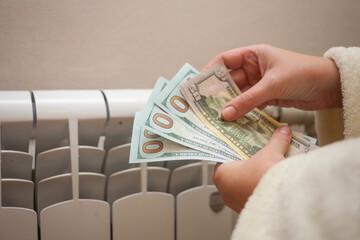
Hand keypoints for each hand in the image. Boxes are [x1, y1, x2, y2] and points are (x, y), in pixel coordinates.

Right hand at [203, 44, 341, 120]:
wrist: (329, 86)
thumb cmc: (304, 73)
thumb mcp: (272, 85)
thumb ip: (248, 100)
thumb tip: (226, 113)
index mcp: (254, 55)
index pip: (225, 60)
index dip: (210, 72)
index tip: (198, 86)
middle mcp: (254, 68)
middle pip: (229, 80)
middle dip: (218, 93)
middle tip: (205, 106)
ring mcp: (259, 83)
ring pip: (238, 94)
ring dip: (229, 105)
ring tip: (217, 116)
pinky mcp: (266, 97)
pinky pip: (248, 104)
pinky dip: (241, 111)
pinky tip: (233, 120)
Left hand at [213, 126, 291, 212]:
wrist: (283, 204)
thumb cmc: (266, 178)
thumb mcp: (270, 153)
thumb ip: (276, 140)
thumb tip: (283, 131)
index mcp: (221, 175)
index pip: (223, 157)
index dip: (234, 148)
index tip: (243, 143)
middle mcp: (224, 191)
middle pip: (233, 171)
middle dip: (246, 162)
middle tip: (256, 152)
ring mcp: (235, 203)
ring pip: (241, 185)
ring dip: (252, 176)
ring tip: (265, 166)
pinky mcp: (248, 211)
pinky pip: (250, 196)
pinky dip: (257, 188)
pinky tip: (268, 181)